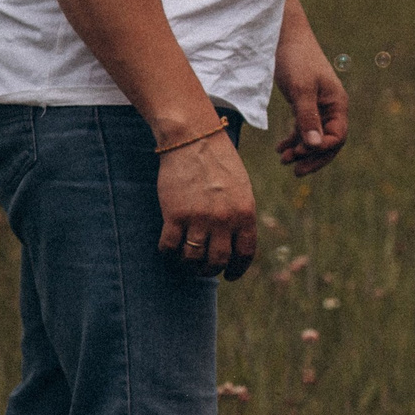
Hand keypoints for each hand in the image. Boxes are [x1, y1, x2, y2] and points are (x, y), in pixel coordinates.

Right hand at [157, 128, 258, 278]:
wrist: (193, 138)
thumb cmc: (218, 161)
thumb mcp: (241, 187)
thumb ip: (240, 214)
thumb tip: (235, 243)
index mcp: (245, 212)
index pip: (245, 252)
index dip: (238, 269)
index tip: (230, 276)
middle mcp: (225, 218)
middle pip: (218, 260)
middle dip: (210, 270)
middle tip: (202, 268)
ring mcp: (200, 218)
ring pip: (193, 257)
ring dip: (188, 263)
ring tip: (185, 258)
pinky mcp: (175, 214)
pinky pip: (170, 246)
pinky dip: (168, 251)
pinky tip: (168, 246)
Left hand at [273, 6, 348, 177]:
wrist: (283, 36)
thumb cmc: (296, 59)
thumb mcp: (301, 90)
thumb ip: (308, 118)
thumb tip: (316, 146)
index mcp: (337, 103)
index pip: (337, 136)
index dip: (322, 149)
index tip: (300, 153)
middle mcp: (331, 107)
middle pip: (328, 141)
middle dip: (312, 156)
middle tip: (293, 170)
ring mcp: (318, 105)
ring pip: (315, 137)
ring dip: (301, 150)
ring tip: (283, 160)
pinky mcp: (304, 103)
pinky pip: (304, 128)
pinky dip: (293, 140)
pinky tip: (280, 148)